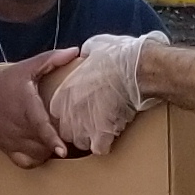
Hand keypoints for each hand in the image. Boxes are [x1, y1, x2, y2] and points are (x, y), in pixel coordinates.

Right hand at [0, 48, 77, 165]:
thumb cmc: (4, 83)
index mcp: (25, 107)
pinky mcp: (8, 150)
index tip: (62, 150)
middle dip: (58, 143)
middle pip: (43, 144)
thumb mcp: (25, 68)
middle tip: (72, 137)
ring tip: (58, 142)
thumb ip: (50, 59)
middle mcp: (18, 127)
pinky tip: (43, 151)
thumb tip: (75, 52)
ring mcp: (13, 141)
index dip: (51, 139)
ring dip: (49, 151)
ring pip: (37, 155)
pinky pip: (26, 163)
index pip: (40, 126)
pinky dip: (37, 161)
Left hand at [47, 30, 151, 154]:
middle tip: (95, 122)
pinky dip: (106, 145)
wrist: (136, 69)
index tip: (83, 108)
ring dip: (92, 139)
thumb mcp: (95, 46)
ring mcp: (83, 124)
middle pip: (67, 131)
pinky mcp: (101, 134)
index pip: (58, 112)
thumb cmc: (118, 56)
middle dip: (79, 129)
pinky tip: (113, 136)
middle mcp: (69, 110)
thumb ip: (86, 54)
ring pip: (81, 142)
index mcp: (64, 91)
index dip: (72, 112)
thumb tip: (88, 53)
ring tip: (105, 130)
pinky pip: (99, 148)